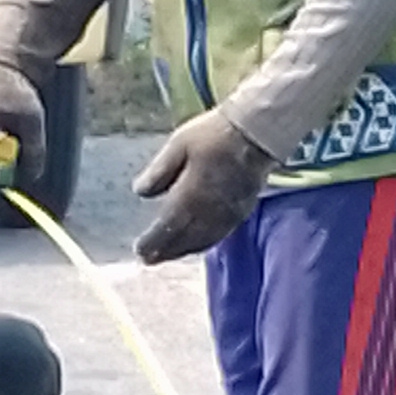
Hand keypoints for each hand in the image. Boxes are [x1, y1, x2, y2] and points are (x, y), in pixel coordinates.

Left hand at [131, 108, 276, 263]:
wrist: (256, 135)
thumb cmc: (214, 135)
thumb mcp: (178, 145)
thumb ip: (159, 171)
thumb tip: (140, 192)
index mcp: (189, 197)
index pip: (167, 227)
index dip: (153, 241)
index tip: (139, 250)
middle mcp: (207, 213)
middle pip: (183, 239)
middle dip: (165, 251)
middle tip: (149, 260)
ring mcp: (226, 215)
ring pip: (202, 241)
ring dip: (184, 250)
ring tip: (170, 254)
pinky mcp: (241, 212)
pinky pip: (219, 236)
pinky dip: (203, 243)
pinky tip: (197, 242)